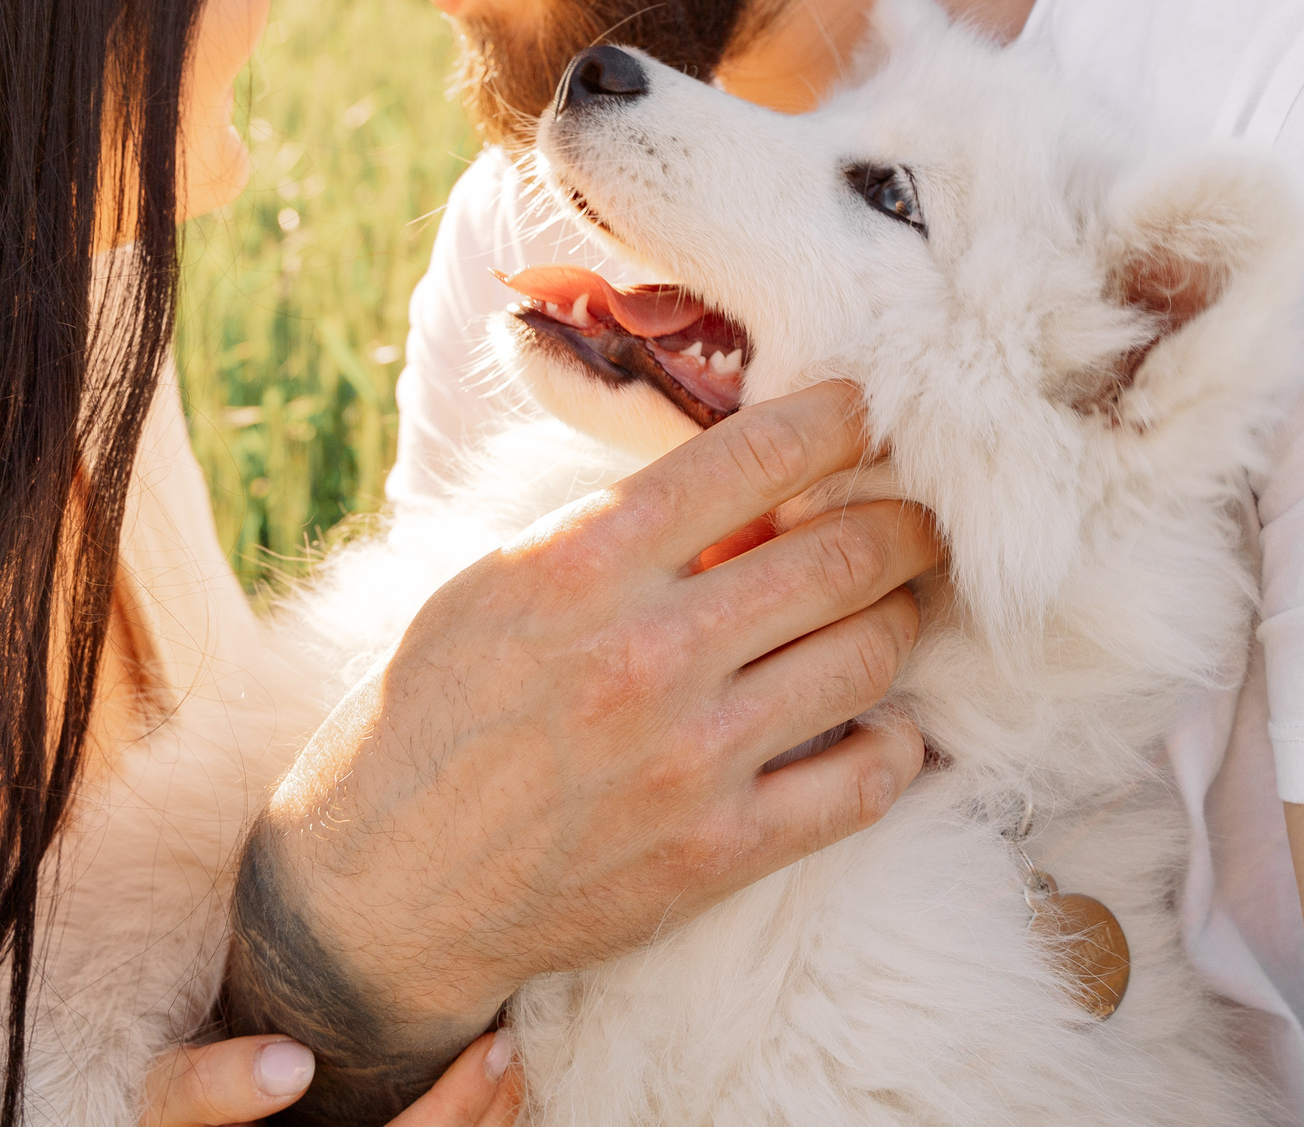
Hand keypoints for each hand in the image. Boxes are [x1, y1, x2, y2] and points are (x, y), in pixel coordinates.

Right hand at [142, 1031, 520, 1125]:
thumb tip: (293, 1062)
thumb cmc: (160, 1117)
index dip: (458, 1108)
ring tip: (504, 1063)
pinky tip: (477, 1091)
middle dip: (489, 1114)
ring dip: (486, 1124)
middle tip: (513, 1045)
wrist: (164, 1123)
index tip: (495, 1045)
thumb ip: (211, 1088)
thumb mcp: (164, 1103)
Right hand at [230, 382, 939, 1112]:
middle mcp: (647, 651)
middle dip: (905, 525)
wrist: (382, 889)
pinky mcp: (715, 853)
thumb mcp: (498, 582)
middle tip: (920, 520)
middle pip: (841, 554)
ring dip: (905, 619)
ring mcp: (689, 757)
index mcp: (583, 563)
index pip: (753, 458)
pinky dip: (897, 747)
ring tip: (901, 609)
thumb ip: (617, 531)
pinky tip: (891, 728)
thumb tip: (745, 492)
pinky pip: (860, 785)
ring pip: (869, 656)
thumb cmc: (434, 712)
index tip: (866, 413)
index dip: (837, 420)